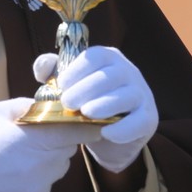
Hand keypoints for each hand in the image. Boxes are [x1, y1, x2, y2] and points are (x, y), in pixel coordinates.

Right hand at [0, 98, 100, 191]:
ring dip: (48, 161)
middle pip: (69, 149)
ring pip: (59, 168)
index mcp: (37, 138)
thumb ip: (24, 106)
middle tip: (36, 139)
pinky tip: (15, 175)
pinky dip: (37, 179)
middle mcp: (45, 165)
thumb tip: (46, 105)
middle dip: (59, 142)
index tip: (78, 122)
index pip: (81, 131)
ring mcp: (42, 186)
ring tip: (21, 158)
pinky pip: (47, 185)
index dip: (83, 125)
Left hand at [52, 46, 157, 172]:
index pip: (96, 56)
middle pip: (110, 75)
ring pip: (127, 95)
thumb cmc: (87, 101)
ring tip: (86, 114)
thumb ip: (52, 72)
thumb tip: (41, 68)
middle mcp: (129, 72)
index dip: (77, 69)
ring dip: (105, 104)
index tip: (61, 84)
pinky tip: (105, 133)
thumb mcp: (69, 86)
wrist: (108, 135)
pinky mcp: (149, 118)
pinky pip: (139, 121)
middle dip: (87, 88)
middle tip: (68, 103)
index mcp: (109, 58)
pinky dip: (123, 128)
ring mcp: (142, 94)